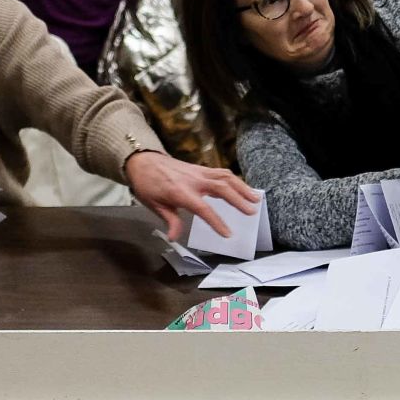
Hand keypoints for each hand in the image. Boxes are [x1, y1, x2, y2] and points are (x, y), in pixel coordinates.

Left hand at [124, 151, 259, 240]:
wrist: (143, 161)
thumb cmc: (147, 185)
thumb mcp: (154, 205)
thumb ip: (170, 220)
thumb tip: (174, 238)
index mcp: (181, 192)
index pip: (203, 209)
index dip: (217, 222)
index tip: (228, 234)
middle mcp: (194, 180)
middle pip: (221, 188)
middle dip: (238, 200)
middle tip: (252, 212)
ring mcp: (199, 172)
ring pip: (225, 177)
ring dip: (242, 187)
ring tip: (256, 198)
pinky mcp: (201, 168)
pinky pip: (221, 173)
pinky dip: (234, 180)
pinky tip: (243, 188)